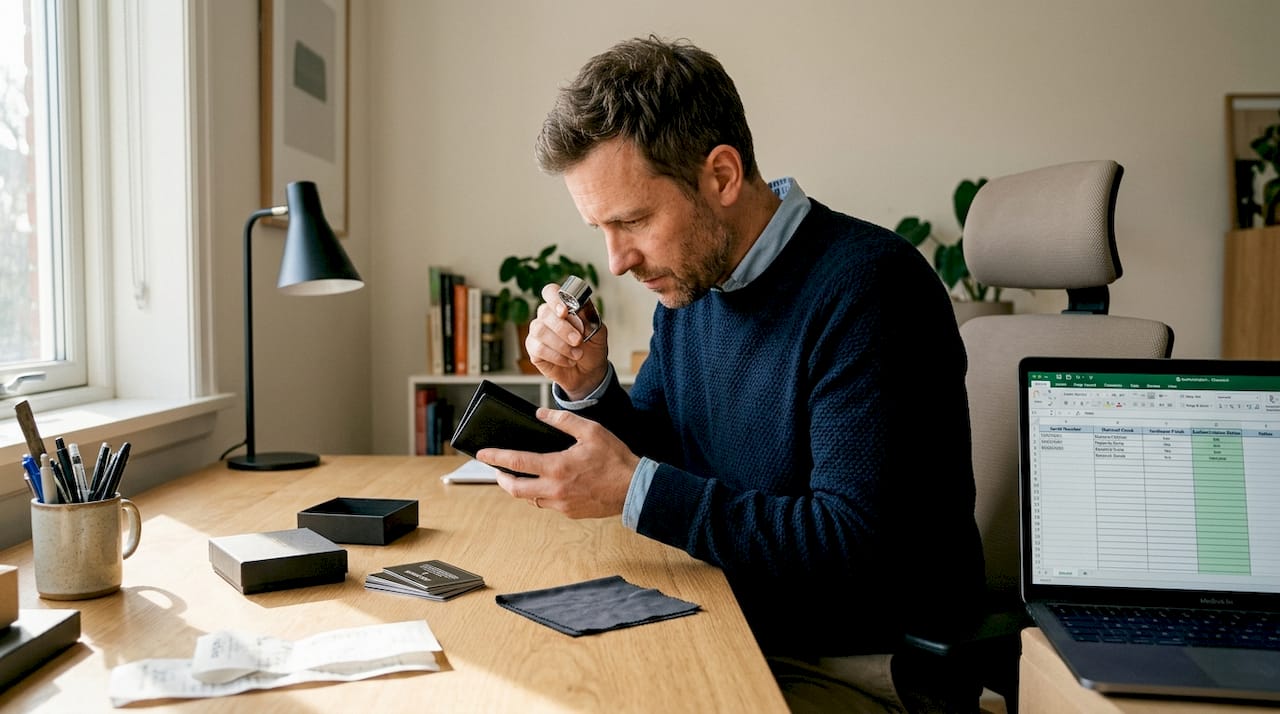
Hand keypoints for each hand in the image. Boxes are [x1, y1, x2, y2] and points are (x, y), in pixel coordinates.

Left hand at [480, 408, 638, 518]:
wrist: (634, 489)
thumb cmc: (615, 459)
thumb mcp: (591, 431)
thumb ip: (564, 420)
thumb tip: (542, 413)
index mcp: (556, 467)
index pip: (516, 462)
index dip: (496, 458)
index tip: (482, 454)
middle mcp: (555, 490)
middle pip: (515, 489)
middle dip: (501, 479)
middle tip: (497, 471)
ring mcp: (562, 504)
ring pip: (530, 499)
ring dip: (521, 488)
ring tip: (520, 476)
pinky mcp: (570, 513)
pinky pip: (548, 505)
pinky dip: (541, 495)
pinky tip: (546, 484)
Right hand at [526, 283, 608, 398]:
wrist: (589, 372)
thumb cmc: (592, 348)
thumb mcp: (598, 332)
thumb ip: (590, 317)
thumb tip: (581, 304)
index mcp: (563, 306)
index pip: (551, 292)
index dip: (554, 299)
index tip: (564, 311)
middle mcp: (547, 317)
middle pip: (544, 312)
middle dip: (563, 328)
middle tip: (578, 340)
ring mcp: (538, 333)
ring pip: (540, 330)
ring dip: (561, 344)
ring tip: (576, 353)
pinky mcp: (534, 349)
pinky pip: (538, 348)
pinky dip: (556, 356)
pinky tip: (568, 360)